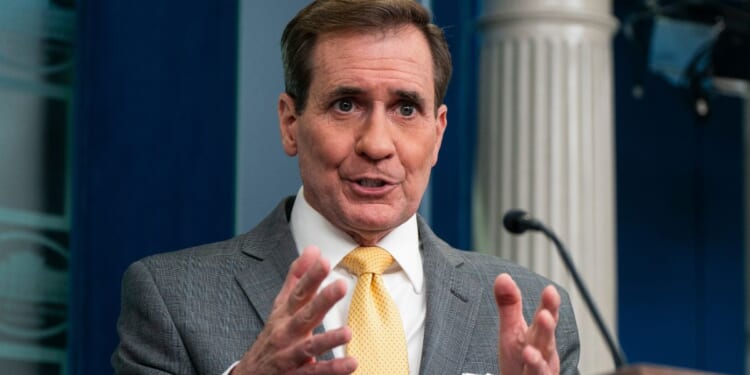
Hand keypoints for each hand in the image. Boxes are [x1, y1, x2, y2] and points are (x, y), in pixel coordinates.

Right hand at [232, 246, 356, 373]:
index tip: (324, 261)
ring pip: (308, 347)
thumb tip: (313, 250)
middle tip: (341, 285)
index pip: (298, 292)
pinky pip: (314, 373)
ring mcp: (289, 355)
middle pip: (304, 315)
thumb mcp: (282, 305)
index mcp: (285, 314)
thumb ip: (297, 278)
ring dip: (328, 340)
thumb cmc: (274, 335)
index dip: (310, 277)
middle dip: (322, 300)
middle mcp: (285, 332)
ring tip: (348, 332)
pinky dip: (332, 369)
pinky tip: (351, 364)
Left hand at [495, 273, 560, 374]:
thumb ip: (509, 305)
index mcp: (537, 337)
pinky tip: (525, 366)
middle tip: (544, 315)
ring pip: (541, 368)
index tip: (550, 291)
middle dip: (546, 329)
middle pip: (546, 341)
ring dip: (537, 360)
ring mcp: (540, 373)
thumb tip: (503, 276)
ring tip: (528, 353)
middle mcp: (543, 354)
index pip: (545, 318)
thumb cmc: (518, 358)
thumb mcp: (511, 329)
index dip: (549, 306)